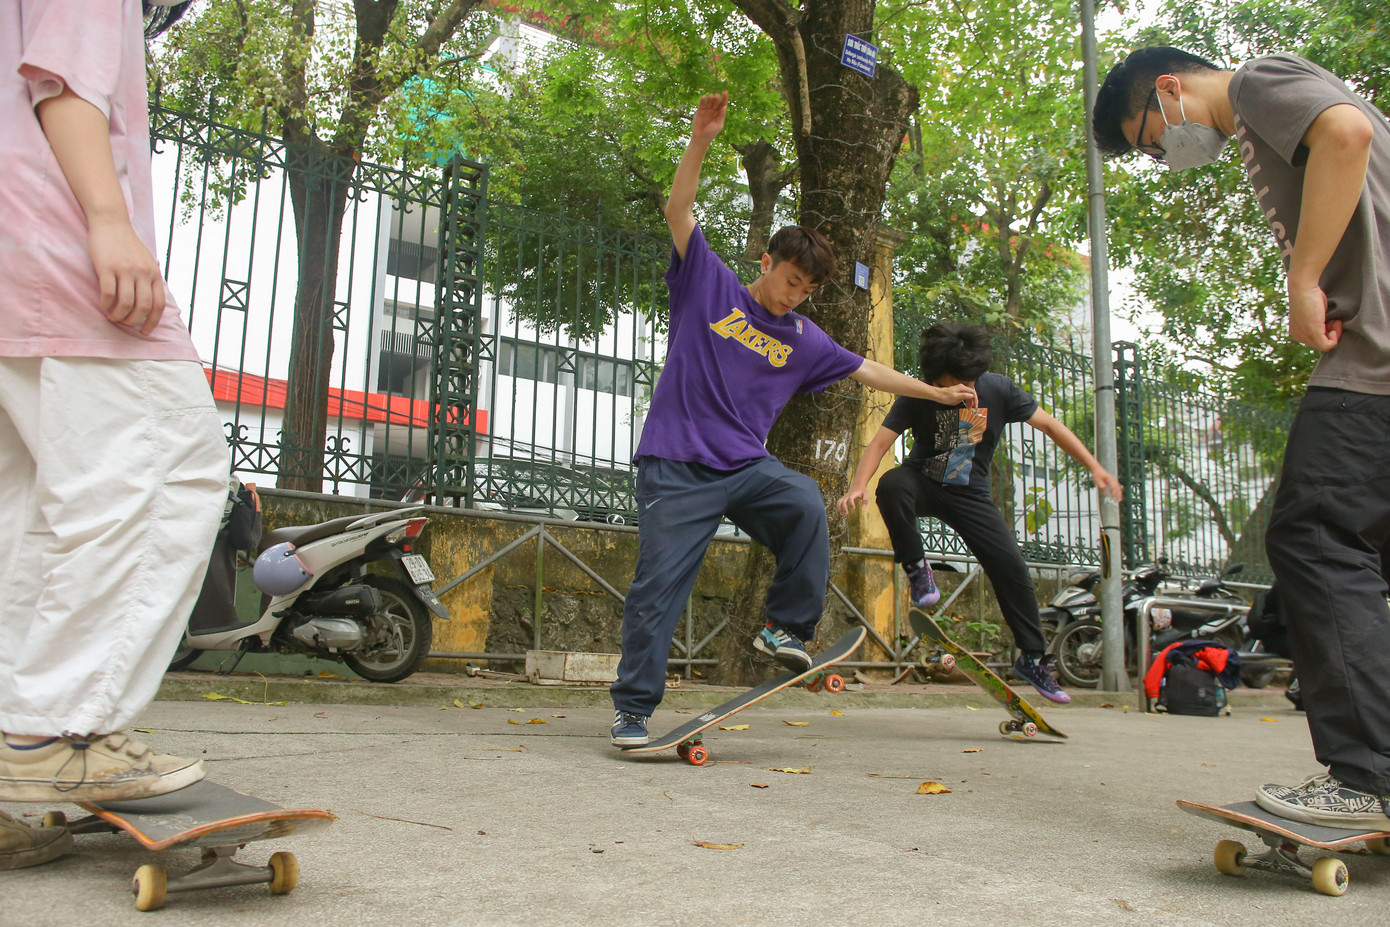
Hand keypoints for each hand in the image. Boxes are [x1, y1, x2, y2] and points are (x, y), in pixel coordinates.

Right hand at [88, 216, 165, 334]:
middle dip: (134, 321)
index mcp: (154, 274)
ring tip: (112, 316)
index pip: (158, 304)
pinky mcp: (107, 267)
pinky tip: (103, 306)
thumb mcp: (147, 262)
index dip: (152, 321)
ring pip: (126, 303)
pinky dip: (106, 304)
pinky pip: (108, 293)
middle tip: (124, 323)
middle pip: (143, 307)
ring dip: (119, 315)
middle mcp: (142, 273)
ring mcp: (125, 270)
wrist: (112, 222)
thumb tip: (151, 304)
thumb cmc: (128, 245)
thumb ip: (150, 280)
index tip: (144, 332)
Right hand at [691, 91, 727, 143]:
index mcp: (719, 114)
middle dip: (717, 98)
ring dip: (710, 98)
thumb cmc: (711, 133)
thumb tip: (724, 106)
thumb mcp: (718, 125)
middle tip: (717, 97)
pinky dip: (702, 100)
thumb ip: (721, 116)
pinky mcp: (700, 111)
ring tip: (711, 96)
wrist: (701, 138)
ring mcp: (706, 110)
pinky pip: (701, 104)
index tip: (725, 92)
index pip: (723, 104)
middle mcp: (713, 111)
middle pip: (716, 102)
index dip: (724, 98)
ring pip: (709, 101)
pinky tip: (704, 97)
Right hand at [836, 487, 868, 514]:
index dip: (851, 504)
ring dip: (839, 507)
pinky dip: (838, 506)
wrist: (858, 485)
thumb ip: (865, 500)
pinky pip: (839, 502)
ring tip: (841, 514)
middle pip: (843, 501)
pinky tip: (841, 512)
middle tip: (847, 513)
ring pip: (839, 501)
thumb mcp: (866, 494)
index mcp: (853, 494)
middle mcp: (847, 495)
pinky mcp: (844, 498)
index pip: (850, 499)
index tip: (854, 508)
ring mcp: (845, 496)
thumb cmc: (862, 491)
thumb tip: (864, 507)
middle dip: (844, 508)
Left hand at [934, 383, 976, 407]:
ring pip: (968, 396)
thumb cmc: (944, 396)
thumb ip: (964, 396)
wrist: (937, 395)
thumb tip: (971, 396)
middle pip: (971, 394)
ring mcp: (960, 390)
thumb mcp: (955, 397)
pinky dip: (966, 401)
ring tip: (969, 408)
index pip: (973, 392)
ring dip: (970, 402)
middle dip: (973, 402)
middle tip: (973, 408)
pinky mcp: (958, 393)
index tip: (975, 405)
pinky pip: (964, 397)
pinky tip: (965, 405)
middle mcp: (962, 388)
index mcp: (962, 388)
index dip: (975, 399)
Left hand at [1092, 467, 1122, 501]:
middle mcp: (1113, 479)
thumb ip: (1102, 487)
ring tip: (1119, 499)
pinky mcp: (1112, 480)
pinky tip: (1117, 495)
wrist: (1096, 468)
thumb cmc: (1097, 474)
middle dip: (1119, 495)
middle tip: (1118, 501)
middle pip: (1118, 488)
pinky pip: (1117, 486)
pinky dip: (1118, 491)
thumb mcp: (1098, 481)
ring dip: (1119, 493)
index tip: (1112, 498)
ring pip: (1119, 487)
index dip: (1113, 494)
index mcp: (1110, 479)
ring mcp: (1114, 479)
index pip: (1114, 488)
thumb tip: (1105, 493)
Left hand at [1288, 282, 1340, 351]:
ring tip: (1335, 319)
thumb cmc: (1311, 295)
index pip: (1316, 341)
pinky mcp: (1312, 333)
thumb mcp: (1315, 314)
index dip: (1327, 331)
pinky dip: (1336, 336)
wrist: (1303, 287)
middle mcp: (1298, 336)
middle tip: (1334, 319)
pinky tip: (1336, 323)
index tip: (1331, 319)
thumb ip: (1319, 324)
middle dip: (1331, 332)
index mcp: (1297, 332)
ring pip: (1325, 345)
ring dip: (1335, 332)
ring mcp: (1304, 336)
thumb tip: (1330, 330)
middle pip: (1321, 344)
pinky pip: (1328, 345)